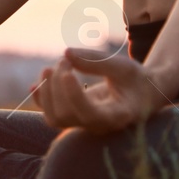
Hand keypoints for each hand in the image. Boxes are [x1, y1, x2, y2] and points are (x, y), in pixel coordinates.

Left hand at [31, 47, 175, 134]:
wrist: (140, 94)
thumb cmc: (136, 80)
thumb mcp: (124, 66)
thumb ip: (97, 61)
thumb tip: (66, 53)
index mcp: (117, 116)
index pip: (90, 114)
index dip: (74, 96)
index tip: (68, 72)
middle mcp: (98, 126)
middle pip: (67, 115)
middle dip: (58, 84)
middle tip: (64, 59)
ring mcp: (84, 124)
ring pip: (55, 118)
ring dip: (46, 91)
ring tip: (50, 67)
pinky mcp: (74, 118)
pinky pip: (50, 115)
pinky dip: (40, 99)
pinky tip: (37, 83)